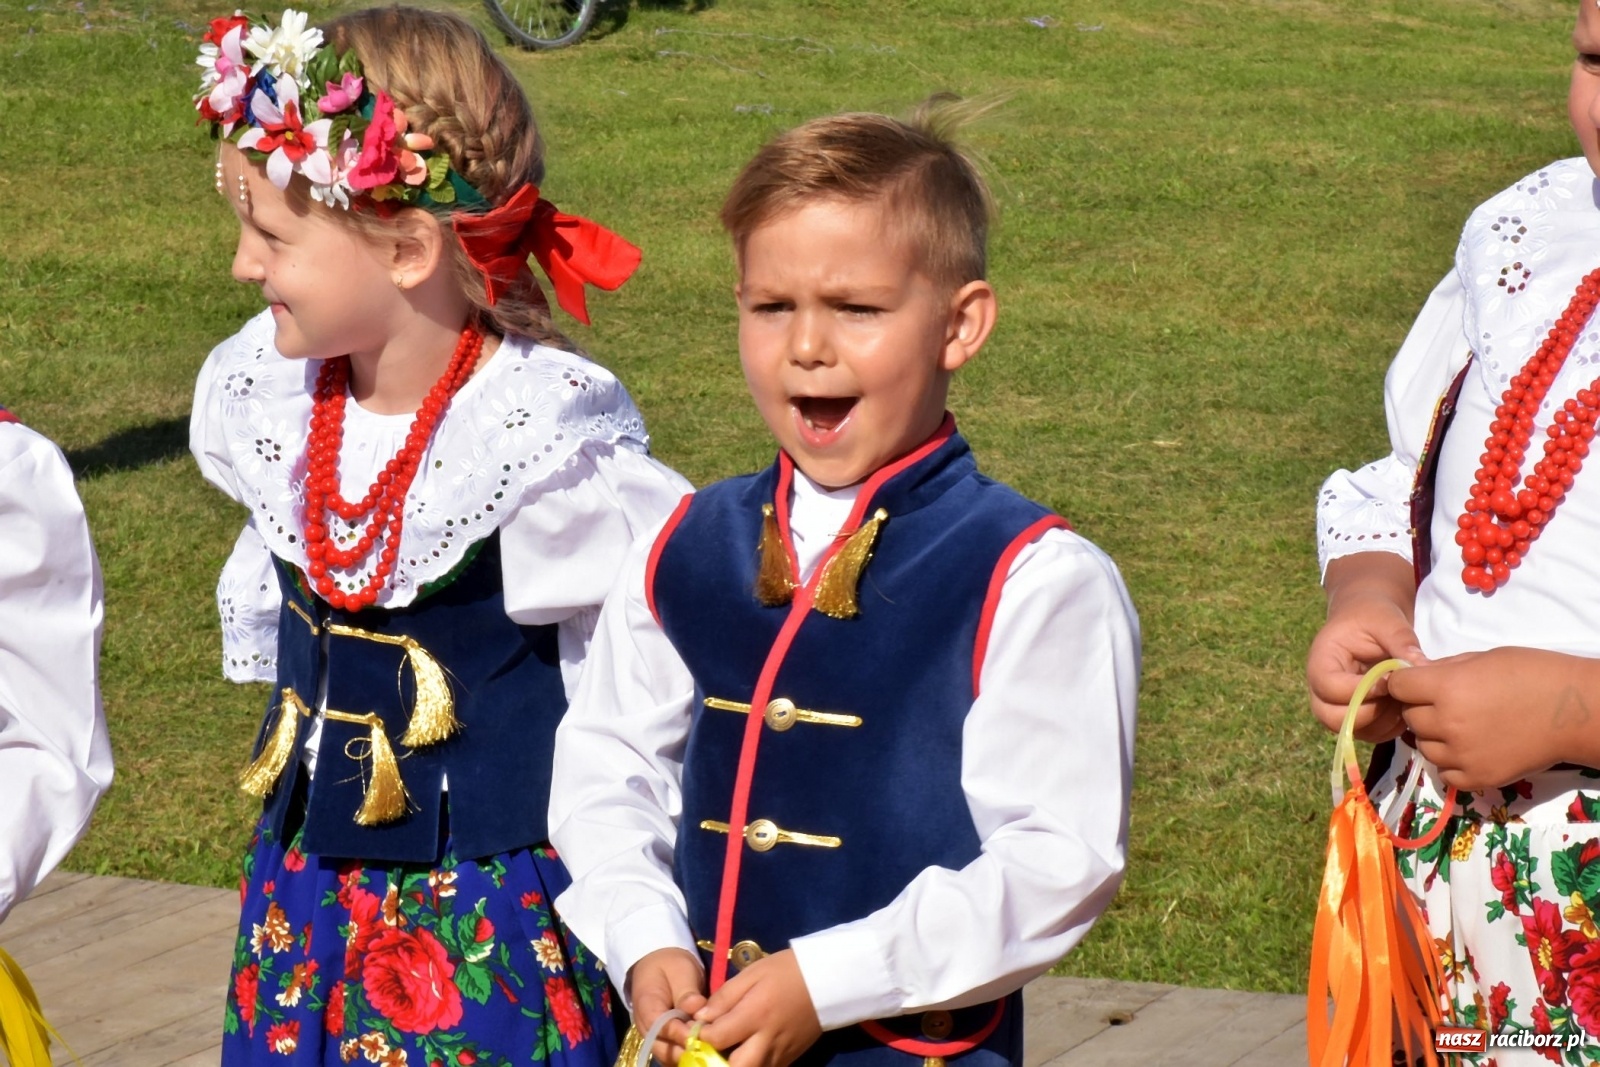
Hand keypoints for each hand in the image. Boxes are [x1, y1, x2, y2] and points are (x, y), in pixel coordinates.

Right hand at [629, 948, 707, 1065]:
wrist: (660, 965)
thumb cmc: (671, 966)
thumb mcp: (680, 970)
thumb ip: (686, 991)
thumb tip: (696, 1006)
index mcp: (646, 1006)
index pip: (659, 1027)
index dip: (679, 1032)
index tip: (701, 1031)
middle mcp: (646, 1028)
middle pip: (663, 1049)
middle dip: (687, 1048)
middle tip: (710, 1041)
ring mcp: (655, 1038)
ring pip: (670, 1057)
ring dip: (690, 1054)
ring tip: (711, 1046)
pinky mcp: (666, 1043)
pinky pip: (676, 1055)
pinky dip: (691, 1055)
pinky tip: (709, 1049)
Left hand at [694, 950, 821, 1066]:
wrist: (828, 980)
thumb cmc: (787, 971)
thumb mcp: (752, 973)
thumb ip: (725, 997)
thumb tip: (701, 1018)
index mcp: (756, 1014)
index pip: (717, 1038)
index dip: (702, 1035)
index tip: (700, 1025)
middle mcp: (767, 1040)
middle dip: (716, 1061)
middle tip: (712, 1047)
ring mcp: (780, 1053)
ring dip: (734, 1065)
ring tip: (728, 1050)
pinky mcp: (790, 1059)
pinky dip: (752, 1065)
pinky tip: (747, 1052)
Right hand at [1307, 554, 1424, 740]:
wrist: (1368, 619)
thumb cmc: (1373, 616)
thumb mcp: (1387, 620)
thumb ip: (1401, 641)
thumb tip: (1420, 667)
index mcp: (1321, 660)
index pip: (1330, 687)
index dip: (1361, 690)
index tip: (1390, 680)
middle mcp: (1320, 687)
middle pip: (1330, 717)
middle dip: (1368, 714)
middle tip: (1396, 697)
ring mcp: (1334, 704)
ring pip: (1348, 730)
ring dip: (1380, 723)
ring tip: (1403, 702)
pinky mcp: (1352, 714)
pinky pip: (1365, 734)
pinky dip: (1386, 729)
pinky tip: (1403, 708)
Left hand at [1389, 647, 1599, 790]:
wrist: (1572, 711)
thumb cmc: (1531, 674)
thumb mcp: (1481, 658)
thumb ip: (1443, 669)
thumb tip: (1413, 674)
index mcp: (1446, 688)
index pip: (1397, 686)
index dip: (1404, 682)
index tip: (1416, 683)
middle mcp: (1447, 724)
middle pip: (1410, 718)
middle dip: (1420, 708)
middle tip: (1444, 704)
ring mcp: (1461, 755)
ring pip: (1423, 746)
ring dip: (1434, 737)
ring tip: (1460, 726)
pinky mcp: (1477, 778)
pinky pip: (1444, 772)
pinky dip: (1450, 762)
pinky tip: (1468, 748)